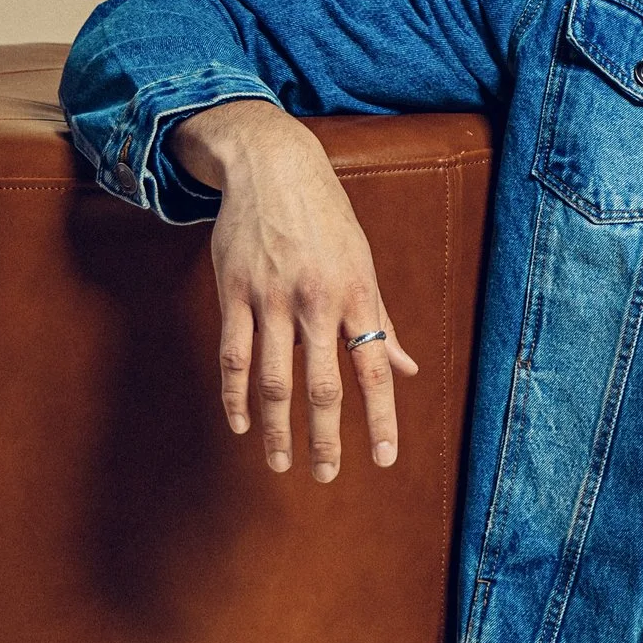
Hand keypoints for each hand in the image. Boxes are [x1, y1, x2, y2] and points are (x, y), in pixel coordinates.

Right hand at [170, 100, 419, 482]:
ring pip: (274, 379)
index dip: (381, 418)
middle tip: (326, 475)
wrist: (274, 166)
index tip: (385, 459)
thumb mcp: (364, 264)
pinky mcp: (234, 293)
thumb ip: (382, 322)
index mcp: (358, 296)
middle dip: (326, 437)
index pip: (375, 370)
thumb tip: (408, 369)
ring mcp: (272, 298)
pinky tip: (242, 423)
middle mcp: (317, 302)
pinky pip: (234, 356)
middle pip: (323, 385)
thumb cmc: (328, 219)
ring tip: (281, 462)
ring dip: (277, 428)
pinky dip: (236, 395)